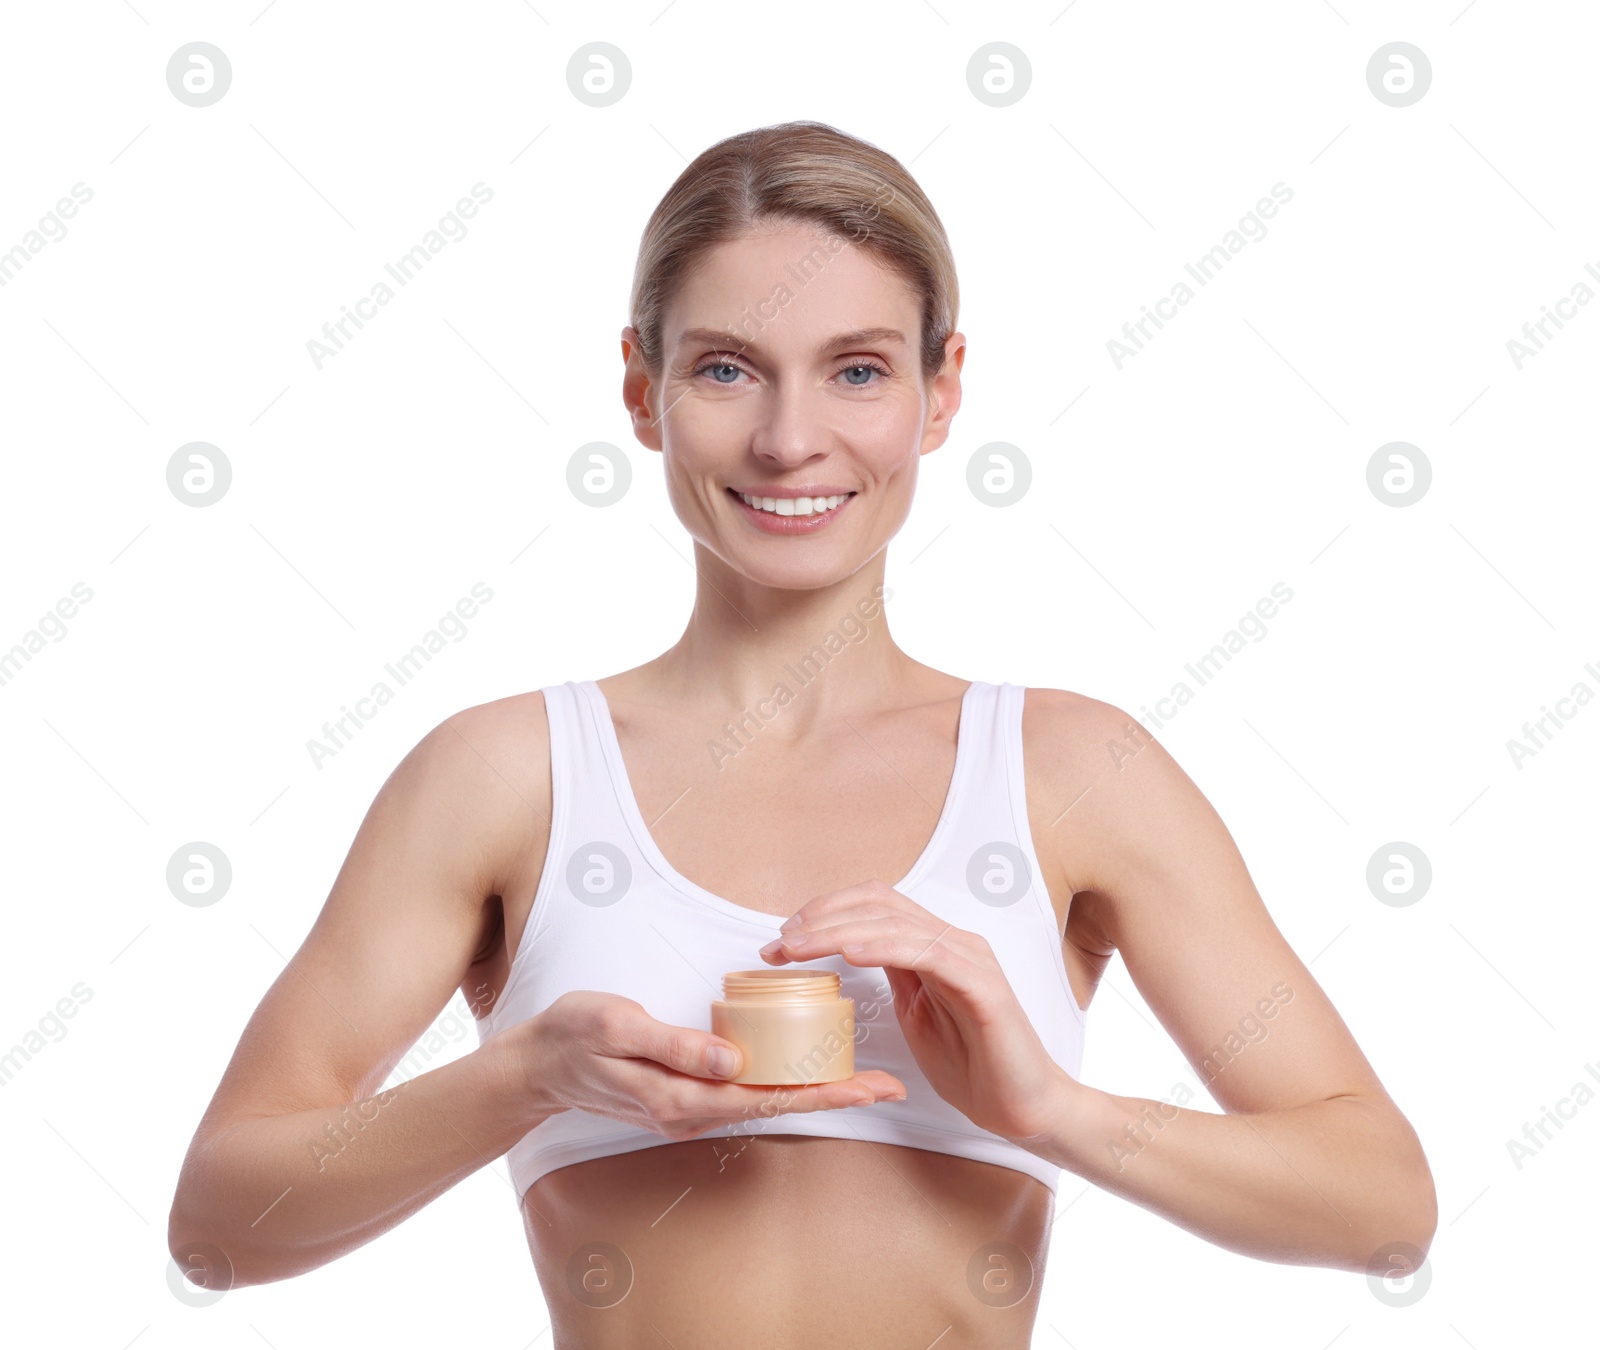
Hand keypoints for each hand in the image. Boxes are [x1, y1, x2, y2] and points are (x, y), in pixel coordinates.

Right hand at [510, 990, 906, 1142]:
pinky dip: (781, 1083)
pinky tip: (805, 1069)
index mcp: (681, 1097)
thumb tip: (732, 1060)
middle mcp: (692, 1112)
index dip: (822, 1092)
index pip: (767, 1098)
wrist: (536, 1062)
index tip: (867, 1087)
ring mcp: (689, 1109)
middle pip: (777, 1104)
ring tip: (861, 1078)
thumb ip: (675, 1045)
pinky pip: (745, 1093)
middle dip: (834, 1094)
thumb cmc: (574, 1036)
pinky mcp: (686, 1097)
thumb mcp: (619, 1026)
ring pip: (764, 1101)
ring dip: (812, 1090)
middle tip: (888, 1084)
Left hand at [758, 881, 1075, 1143]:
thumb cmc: (974, 1066)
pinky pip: (929, 954)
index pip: (876, 904)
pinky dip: (885, 947)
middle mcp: (955, 941)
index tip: (785, 937)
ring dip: (839, 932)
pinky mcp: (985, 987)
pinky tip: (851, 954)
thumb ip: (894, 978)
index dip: (826, 910)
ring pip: (896, 925)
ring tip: (799, 947)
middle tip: (779, 943)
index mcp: (935, 945)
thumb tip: (849, 955)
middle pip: (879, 904)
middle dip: (821, 918)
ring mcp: (971, 960)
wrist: (1025, 1108)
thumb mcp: (917, 1014)